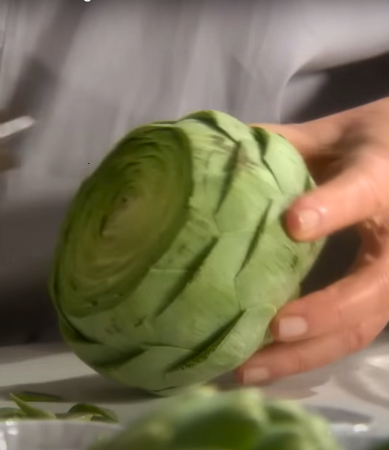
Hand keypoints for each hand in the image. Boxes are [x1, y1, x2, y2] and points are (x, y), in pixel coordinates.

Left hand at [235, 97, 388, 383]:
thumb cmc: (371, 142)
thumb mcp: (332, 134)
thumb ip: (281, 144)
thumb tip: (212, 150)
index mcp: (382, 178)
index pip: (363, 193)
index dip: (332, 209)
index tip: (293, 224)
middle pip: (373, 288)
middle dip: (323, 313)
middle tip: (271, 328)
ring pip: (360, 327)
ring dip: (304, 354)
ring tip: (246, 368)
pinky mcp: (381, 300)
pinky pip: (349, 335)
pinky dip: (306, 355)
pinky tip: (261, 364)